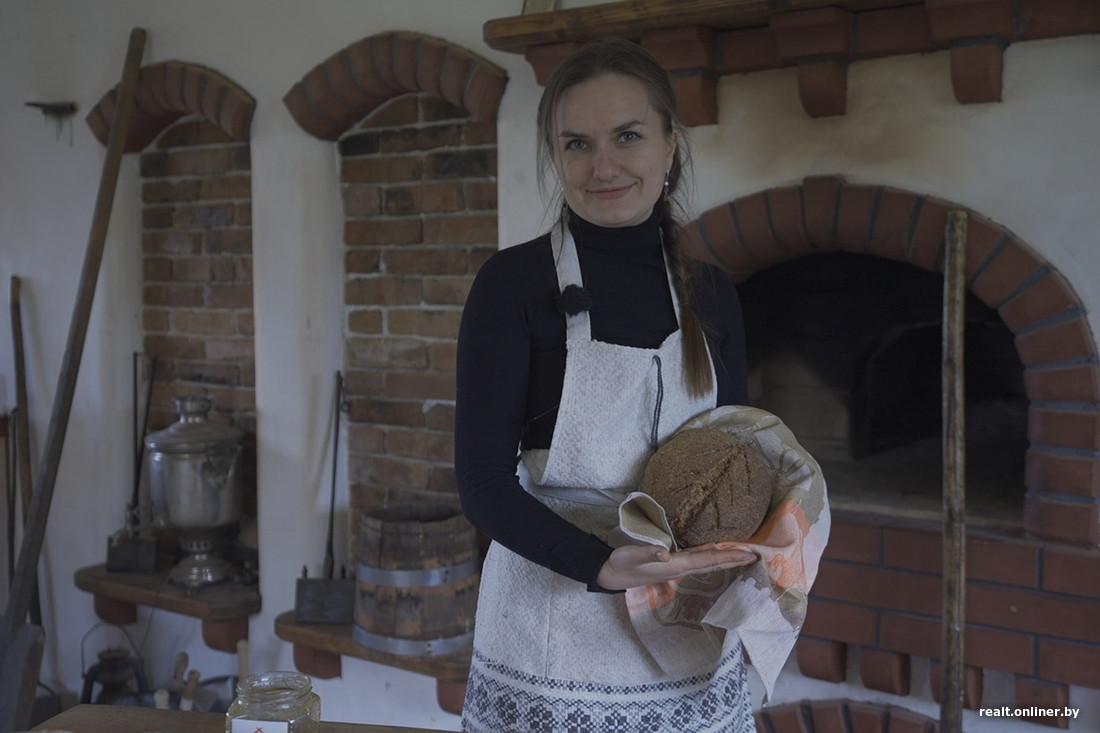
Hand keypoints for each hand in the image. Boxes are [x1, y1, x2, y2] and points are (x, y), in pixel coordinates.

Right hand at [596, 542, 756, 590]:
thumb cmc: (622, 564)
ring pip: (707, 565)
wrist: (612, 575)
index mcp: (675, 566)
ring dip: (725, 561)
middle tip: (755, 558)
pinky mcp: (672, 567)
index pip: (707, 561)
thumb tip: (665, 553)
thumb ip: (647, 553)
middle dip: (733, 561)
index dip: (727, 557)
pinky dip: (712, 560)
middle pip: (712, 565)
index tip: (746, 555)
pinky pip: (699, 564)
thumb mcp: (631, 556)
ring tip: (742, 558)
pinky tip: (716, 558)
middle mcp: (680, 569)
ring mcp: (677, 570)